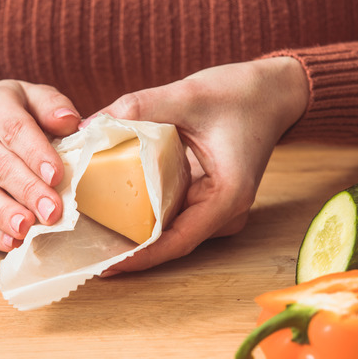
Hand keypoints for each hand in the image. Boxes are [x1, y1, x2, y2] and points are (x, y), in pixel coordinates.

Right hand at [0, 80, 80, 251]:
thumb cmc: (10, 116)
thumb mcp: (30, 98)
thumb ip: (52, 105)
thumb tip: (71, 122)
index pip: (14, 130)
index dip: (37, 154)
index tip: (57, 175)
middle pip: (0, 167)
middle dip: (28, 190)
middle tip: (53, 210)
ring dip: (6, 215)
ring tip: (28, 227)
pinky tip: (12, 242)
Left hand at [90, 57, 308, 273]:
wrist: (273, 92)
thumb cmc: (242, 93)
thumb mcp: (189, 95)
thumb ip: (139, 107)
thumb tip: (88, 126)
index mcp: (228, 196)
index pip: (178, 241)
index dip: (139, 257)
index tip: (105, 266)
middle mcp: (225, 212)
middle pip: (170, 242)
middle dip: (128, 249)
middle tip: (85, 251)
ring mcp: (217, 208)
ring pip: (170, 231)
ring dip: (134, 234)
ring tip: (91, 235)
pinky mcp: (207, 199)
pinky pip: (172, 214)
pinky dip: (144, 215)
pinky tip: (112, 210)